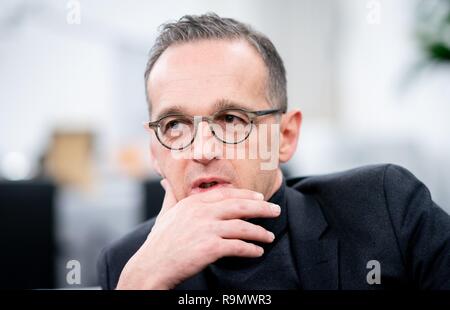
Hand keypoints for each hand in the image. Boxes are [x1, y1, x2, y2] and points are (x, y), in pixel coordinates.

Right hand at [116, 179, 280, 289]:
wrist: (151, 266)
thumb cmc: (159, 242)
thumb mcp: (164, 214)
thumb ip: (170, 196)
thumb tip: (165, 182)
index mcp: (193, 203)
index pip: (226, 194)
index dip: (246, 195)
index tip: (260, 197)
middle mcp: (202, 213)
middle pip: (240, 206)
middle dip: (262, 208)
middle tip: (276, 210)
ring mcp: (206, 230)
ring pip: (242, 227)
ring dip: (260, 232)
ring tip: (269, 236)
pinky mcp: (210, 248)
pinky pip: (238, 247)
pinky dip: (251, 249)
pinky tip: (258, 252)